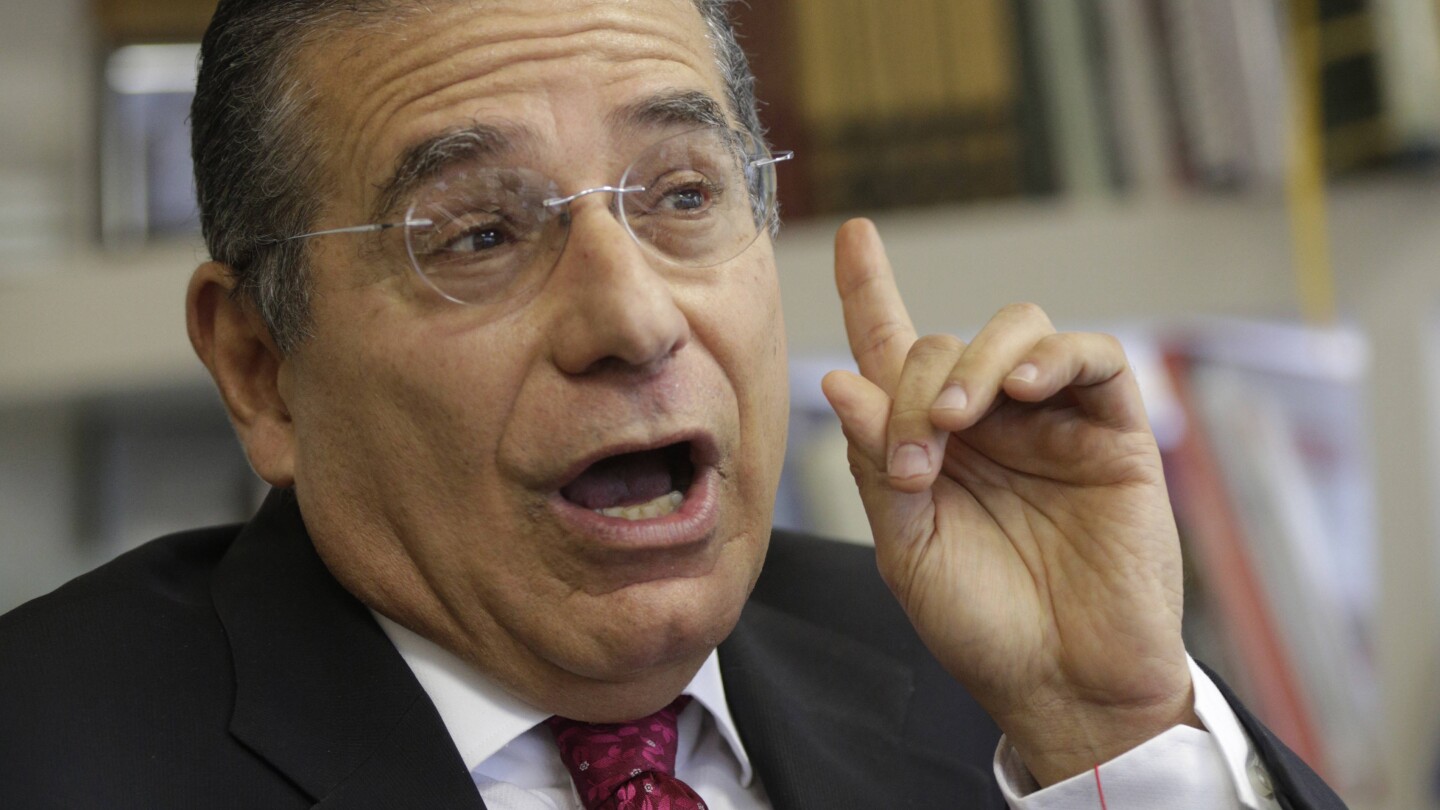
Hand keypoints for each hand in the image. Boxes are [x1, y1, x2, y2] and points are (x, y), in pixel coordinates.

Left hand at [820, 220, 1197, 784]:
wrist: (1064, 684)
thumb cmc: (981, 624)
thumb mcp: (907, 548)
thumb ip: (877, 464)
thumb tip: (841, 380)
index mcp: (929, 445)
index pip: (895, 350)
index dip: (871, 291)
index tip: (852, 235)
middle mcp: (988, 422)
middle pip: (943, 345)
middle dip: (915, 389)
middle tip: (915, 459)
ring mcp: (1052, 422)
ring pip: (1017, 331)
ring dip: (977, 360)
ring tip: (956, 421)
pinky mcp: (1115, 432)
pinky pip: (1093, 358)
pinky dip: (1057, 356)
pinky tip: (1028, 387)